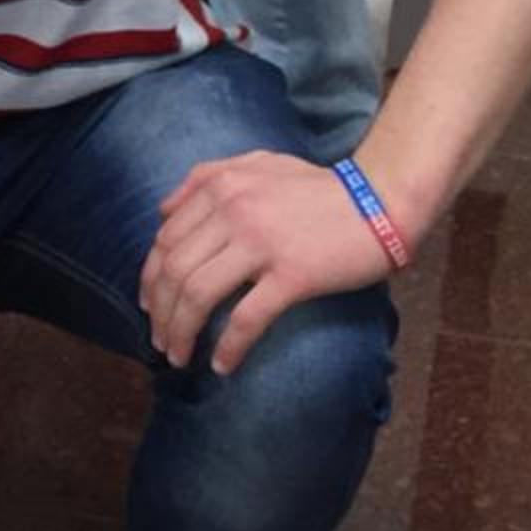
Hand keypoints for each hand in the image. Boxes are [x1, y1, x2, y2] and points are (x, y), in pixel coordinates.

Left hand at [140, 150, 401, 376]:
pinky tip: (222, 366)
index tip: (149, 307)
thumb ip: (207, 177)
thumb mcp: (258, 164)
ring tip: (178, 358)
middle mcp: (234, 211)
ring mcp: (262, 243)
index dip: (150, 279)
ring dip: (181, 333)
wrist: (380, 200)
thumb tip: (162, 212)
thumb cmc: (320, 187)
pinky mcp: (293, 274)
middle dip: (159, 313)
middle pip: (174, 271)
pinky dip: (228, 347)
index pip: (166, 241)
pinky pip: (246, 318)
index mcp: (221, 186)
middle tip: (160, 341)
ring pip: (198, 295)